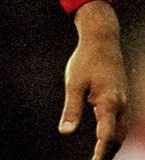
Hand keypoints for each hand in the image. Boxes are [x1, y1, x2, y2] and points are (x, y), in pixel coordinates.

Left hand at [59, 0, 128, 159]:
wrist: (102, 41)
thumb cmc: (86, 60)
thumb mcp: (73, 83)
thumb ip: (71, 109)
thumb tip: (65, 132)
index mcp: (109, 102)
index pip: (107, 137)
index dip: (101, 153)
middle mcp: (121, 105)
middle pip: (117, 138)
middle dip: (107, 154)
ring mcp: (125, 102)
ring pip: (121, 132)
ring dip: (111, 146)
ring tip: (99, 157)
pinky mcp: (123, 99)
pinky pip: (121, 123)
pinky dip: (114, 135)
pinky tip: (106, 140)